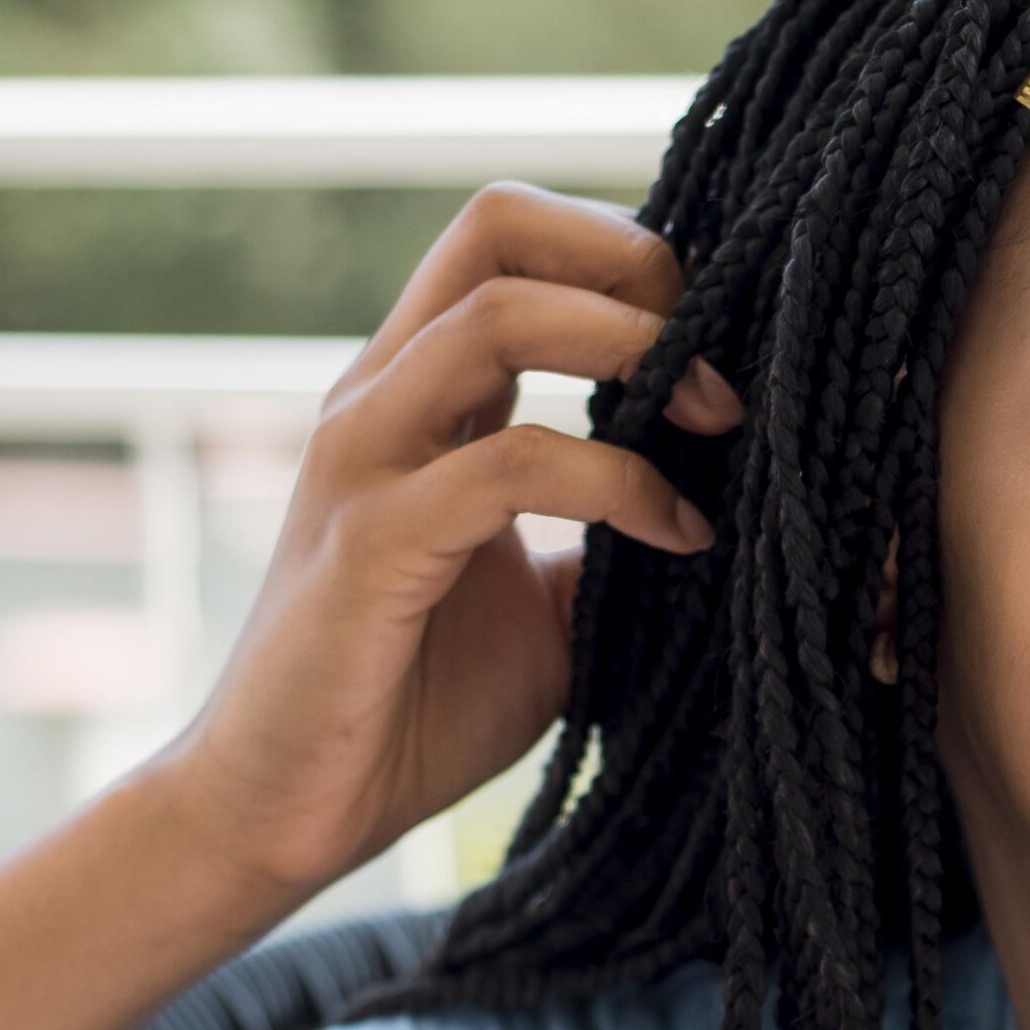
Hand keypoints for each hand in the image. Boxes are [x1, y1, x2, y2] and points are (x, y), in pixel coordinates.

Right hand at [154, 182, 741, 898]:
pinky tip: (681, 536)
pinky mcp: (372, 542)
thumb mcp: (556, 600)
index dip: (630, 256)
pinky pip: (510, 465)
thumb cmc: (419, 700)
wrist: (294, 807)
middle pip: (497, 223)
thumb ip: (617, 531)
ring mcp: (366, 459)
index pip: (514, 237)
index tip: (719, 345)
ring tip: (720, 428)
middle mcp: (384, 395)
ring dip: (636, 351)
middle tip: (725, 366)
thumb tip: (735, 501)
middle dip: (637, 263)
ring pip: (497, 315)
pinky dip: (621, 486)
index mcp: (423, 391)